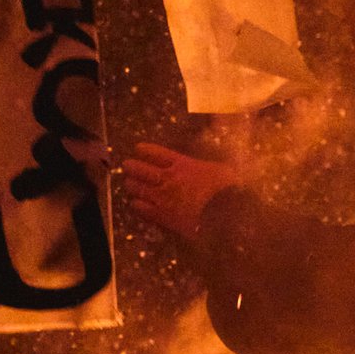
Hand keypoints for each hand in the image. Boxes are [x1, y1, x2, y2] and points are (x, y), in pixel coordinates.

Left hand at [120, 143, 240, 236]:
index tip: (138, 148)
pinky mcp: (163, 216)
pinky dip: (137, 205)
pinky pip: (143, 209)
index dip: (146, 150)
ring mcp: (163, 197)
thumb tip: (220, 137)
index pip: (158, 153)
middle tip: (126, 165)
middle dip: (132, 166)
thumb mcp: (223, 168)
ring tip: (128, 183)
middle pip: (143, 170)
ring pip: (139, 188)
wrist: (225, 216)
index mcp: (183, 164)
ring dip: (132, 185)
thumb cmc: (228, 190)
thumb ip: (215, 160)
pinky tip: (135, 203)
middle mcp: (168, 178)